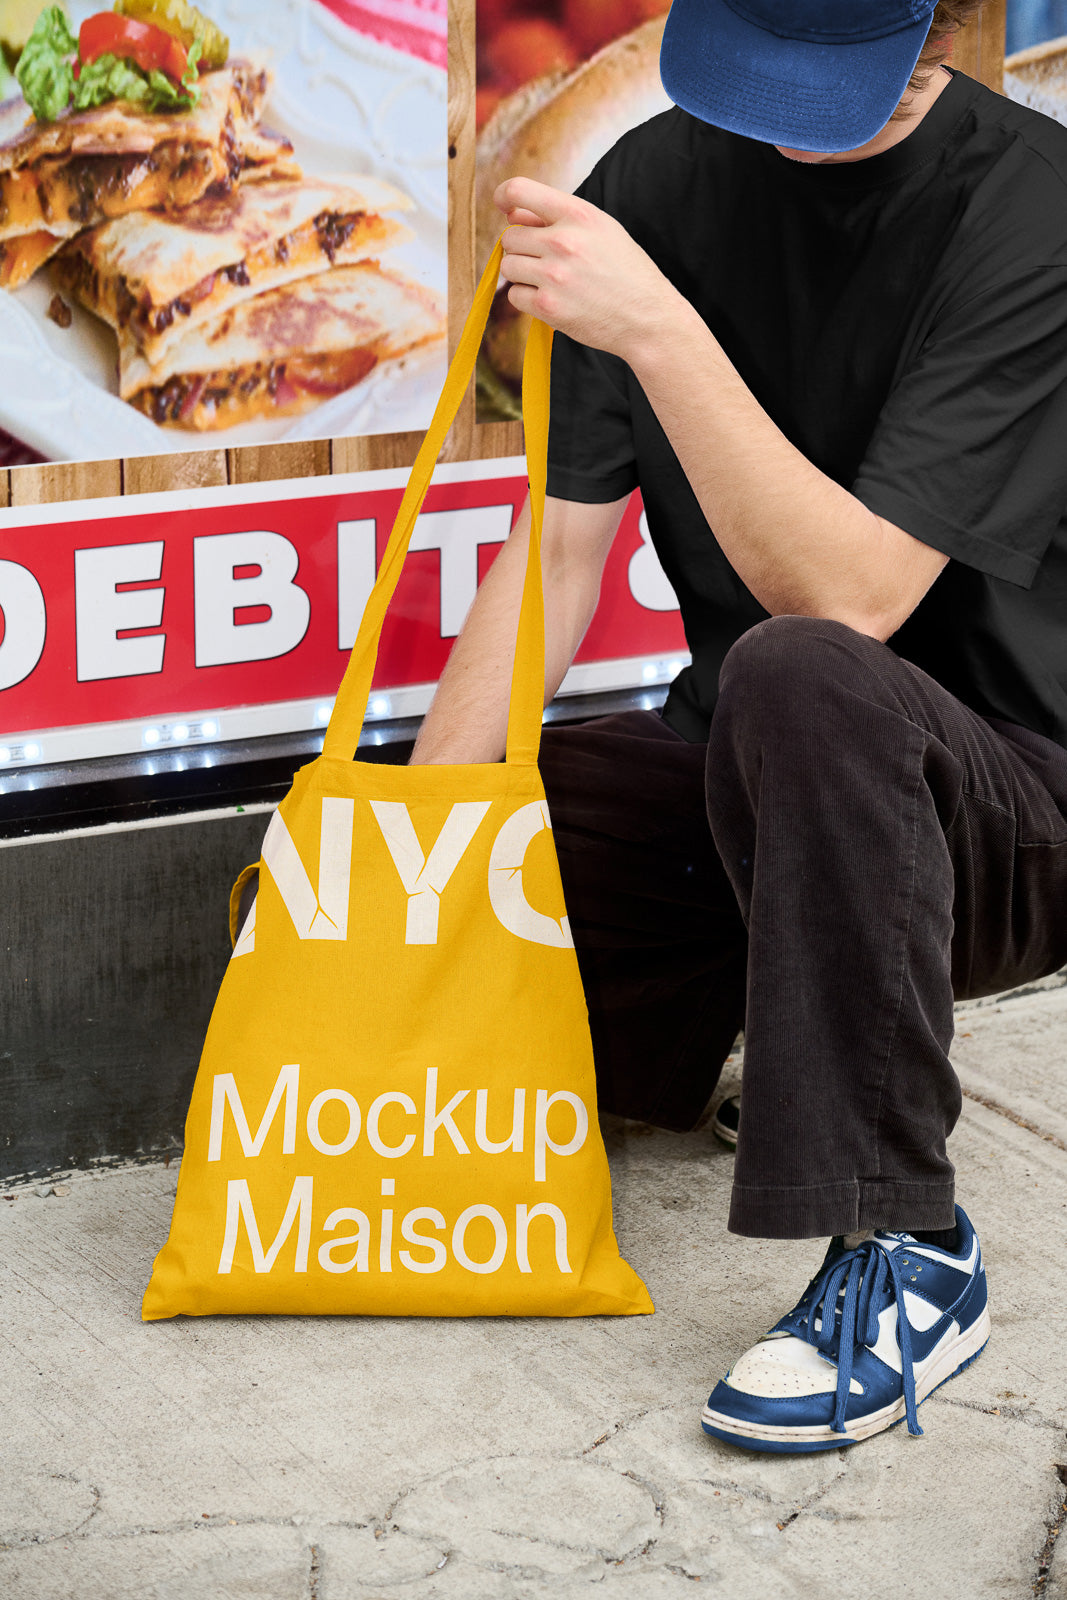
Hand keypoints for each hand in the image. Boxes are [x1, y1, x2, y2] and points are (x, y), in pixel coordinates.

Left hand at [494, 176, 683, 362]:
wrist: (647, 318)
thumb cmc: (625, 272)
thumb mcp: (602, 230)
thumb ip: (557, 217)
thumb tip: (511, 213)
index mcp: (579, 214)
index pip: (519, 190)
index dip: (503, 196)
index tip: (504, 206)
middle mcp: (564, 241)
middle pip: (510, 237)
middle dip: (522, 248)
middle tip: (546, 262)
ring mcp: (554, 275)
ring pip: (509, 266)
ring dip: (523, 274)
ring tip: (551, 281)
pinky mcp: (548, 306)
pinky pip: (515, 295)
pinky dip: (527, 299)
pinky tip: (552, 299)